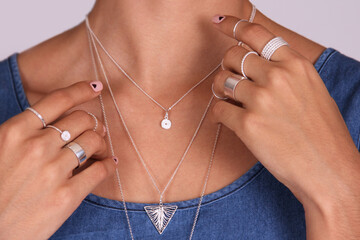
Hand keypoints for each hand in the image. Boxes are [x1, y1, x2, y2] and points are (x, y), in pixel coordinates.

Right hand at [0, 81, 117, 239]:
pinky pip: (100, 171)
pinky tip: (107, 164)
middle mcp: (36, 147)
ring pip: (94, 141)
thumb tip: (51, 121)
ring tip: (100, 150)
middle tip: (96, 131)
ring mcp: (52, 172)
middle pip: (82, 119)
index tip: (96, 88)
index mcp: (15, 132)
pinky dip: (108, 165)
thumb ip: (22, 132)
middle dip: (94, 123)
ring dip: (102, 143)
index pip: (58, 100)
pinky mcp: (66, 197)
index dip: (81, 90)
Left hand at [210, 15, 359, 220]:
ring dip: (220, 90)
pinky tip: (227, 120)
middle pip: (233, 56)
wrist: (329, 169)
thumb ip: (285, 73)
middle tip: (229, 80)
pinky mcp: (248, 124)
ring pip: (221, 81)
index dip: (234, 25)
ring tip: (229, 101)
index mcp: (295, 65)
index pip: (257, 34)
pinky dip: (218, 114)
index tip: (219, 22)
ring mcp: (261, 100)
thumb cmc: (322, 134)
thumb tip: (255, 66)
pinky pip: (218, 110)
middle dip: (226, 66)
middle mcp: (277, 78)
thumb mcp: (311, 91)